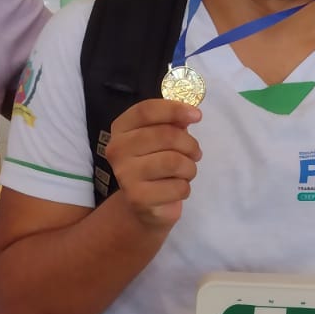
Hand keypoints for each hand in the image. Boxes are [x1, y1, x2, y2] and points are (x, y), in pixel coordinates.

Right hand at [104, 98, 201, 229]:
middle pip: (165, 135)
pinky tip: (176, 189)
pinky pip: (177, 187)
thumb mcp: (162, 138)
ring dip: (190, 167)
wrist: (143, 204)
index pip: (146, 110)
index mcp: (121, 128)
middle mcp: (117, 149)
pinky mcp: (137, 198)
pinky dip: (185, 188)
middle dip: (189, 144)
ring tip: (187, 171)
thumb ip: (173, 123)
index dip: (174, 109)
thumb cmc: (155, 163)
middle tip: (195, 153)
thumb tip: (190, 114)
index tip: (197, 116)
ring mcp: (124, 174)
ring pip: (174, 162)